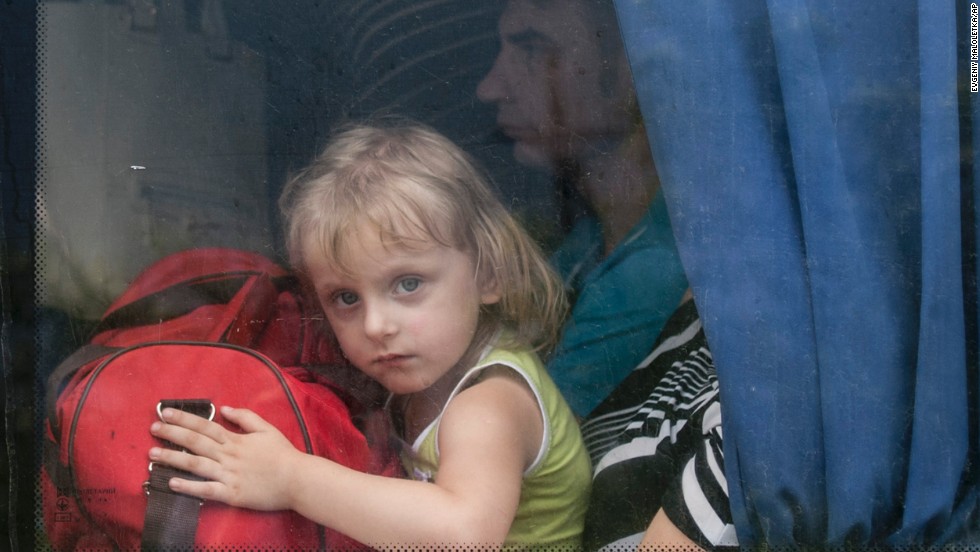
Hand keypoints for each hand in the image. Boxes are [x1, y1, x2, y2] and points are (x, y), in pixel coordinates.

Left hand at [148, 405, 301, 510]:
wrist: (298, 480)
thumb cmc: (284, 454)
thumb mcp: (267, 429)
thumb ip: (245, 417)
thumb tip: (224, 408)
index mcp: (236, 440)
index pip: (205, 426)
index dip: (184, 418)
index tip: (166, 412)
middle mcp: (228, 456)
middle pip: (195, 442)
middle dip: (172, 434)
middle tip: (153, 428)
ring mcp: (228, 475)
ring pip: (195, 464)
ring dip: (172, 458)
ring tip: (152, 455)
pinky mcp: (231, 494)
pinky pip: (206, 489)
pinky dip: (188, 486)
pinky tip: (171, 482)